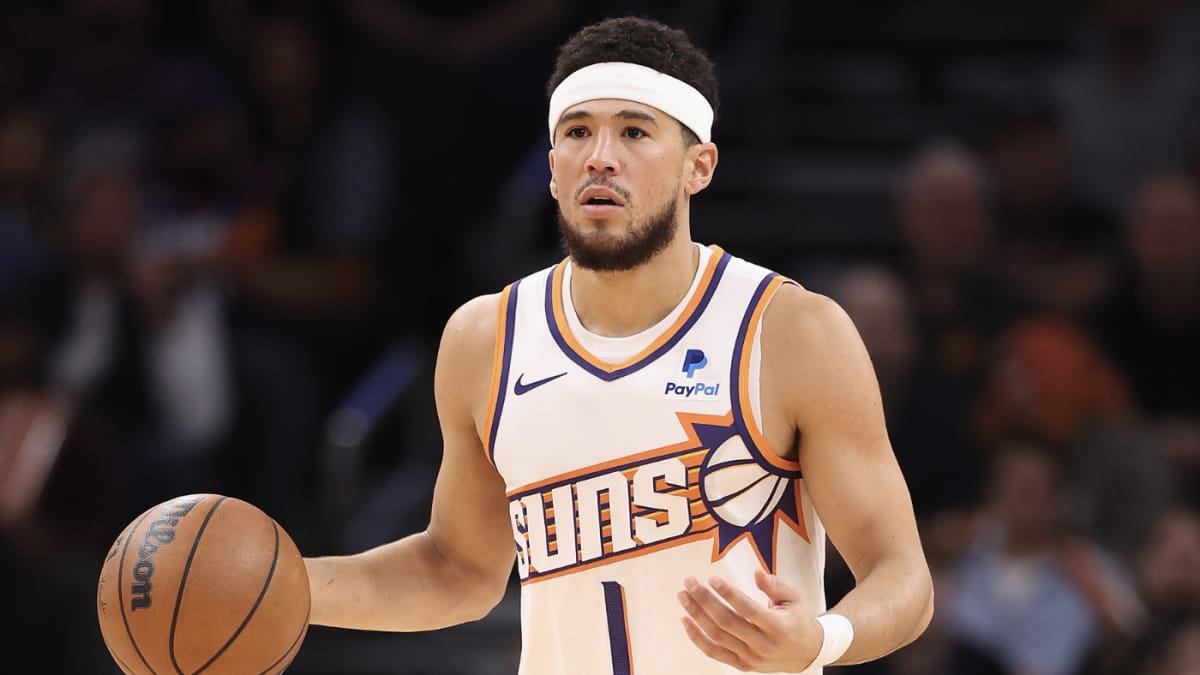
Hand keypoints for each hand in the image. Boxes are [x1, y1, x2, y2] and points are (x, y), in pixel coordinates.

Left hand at [677, 569, 823, 671]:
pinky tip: (686, 620)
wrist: (808, 653)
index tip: (712, 578)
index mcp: (777, 627)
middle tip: (689, 582)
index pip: (747, 609)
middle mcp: (763, 645)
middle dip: (704, 600)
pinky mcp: (743, 665)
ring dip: (697, 615)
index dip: (728, 593)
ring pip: (717, 636)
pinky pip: (715, 653)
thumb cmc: (799, 620)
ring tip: (683, 596)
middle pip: (726, 622)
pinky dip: (697, 638)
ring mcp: (751, 658)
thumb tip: (756, 573)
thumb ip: (775, 585)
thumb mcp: (794, 598)